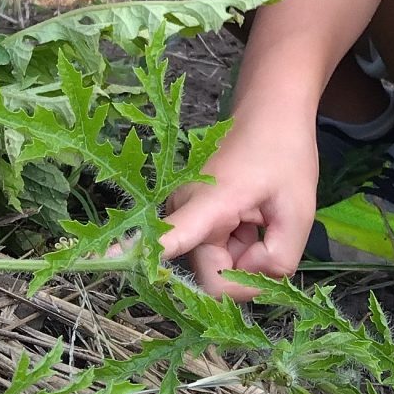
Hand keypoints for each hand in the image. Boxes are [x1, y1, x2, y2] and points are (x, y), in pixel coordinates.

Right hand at [156, 113, 318, 298]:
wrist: (270, 112)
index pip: (169, 237)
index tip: (95, 261)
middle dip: (246, 270)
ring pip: (217, 267)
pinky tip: (253, 220)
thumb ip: (279, 260)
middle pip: (211, 276)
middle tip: (272, 239)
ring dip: (245, 255)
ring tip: (262, 220)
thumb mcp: (298, 210)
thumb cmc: (283, 153)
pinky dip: (239, 246)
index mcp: (208, 203)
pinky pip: (216, 253)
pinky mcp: (191, 218)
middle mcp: (184, 212)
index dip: (139, 254)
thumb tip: (251, 281)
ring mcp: (185, 215)